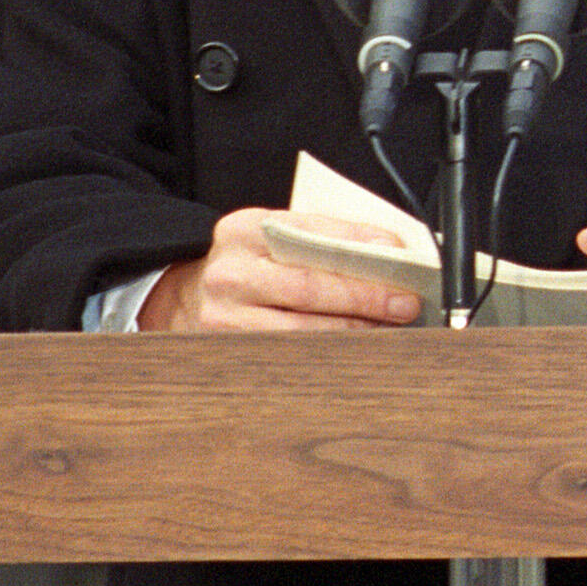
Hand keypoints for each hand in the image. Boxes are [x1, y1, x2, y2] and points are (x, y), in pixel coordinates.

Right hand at [137, 207, 420, 331]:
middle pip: (310, 286)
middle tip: (406, 302)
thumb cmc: (242, 264)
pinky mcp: (231, 351)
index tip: (397, 254)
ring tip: (390, 328)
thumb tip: (386, 252)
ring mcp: (227, 317)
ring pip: (303, 329)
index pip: (309, 233)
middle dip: (366, 296)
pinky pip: (291, 355)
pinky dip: (330, 353)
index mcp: (245, 230)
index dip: (358, 245)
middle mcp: (231, 272)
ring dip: (355, 330)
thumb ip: (317, 238)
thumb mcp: (270, 235)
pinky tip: (357, 349)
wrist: (180, 299)